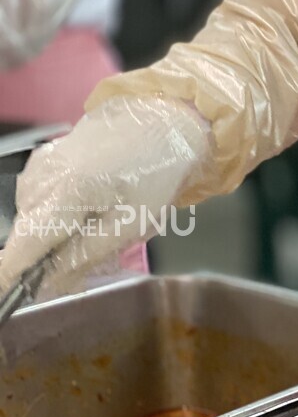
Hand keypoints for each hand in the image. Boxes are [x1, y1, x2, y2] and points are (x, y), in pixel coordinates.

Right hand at [0, 97, 210, 297]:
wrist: (162, 120)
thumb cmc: (155, 172)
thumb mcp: (131, 223)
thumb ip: (86, 254)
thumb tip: (50, 283)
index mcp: (64, 194)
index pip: (23, 245)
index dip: (10, 275)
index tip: (6, 296)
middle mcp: (41, 179)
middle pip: (31, 235)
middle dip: (54, 255)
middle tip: (95, 257)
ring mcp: (38, 166)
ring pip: (37, 218)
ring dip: (62, 232)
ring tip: (106, 219)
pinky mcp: (43, 159)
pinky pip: (42, 198)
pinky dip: (61, 211)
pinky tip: (94, 202)